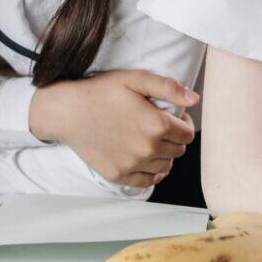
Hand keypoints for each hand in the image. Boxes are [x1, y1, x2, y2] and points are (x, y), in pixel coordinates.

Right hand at [30, 70, 196, 187]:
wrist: (67, 111)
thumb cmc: (100, 92)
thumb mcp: (134, 79)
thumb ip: (168, 87)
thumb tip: (194, 99)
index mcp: (156, 125)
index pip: (188, 133)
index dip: (183, 123)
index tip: (173, 117)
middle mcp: (148, 149)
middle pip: (178, 150)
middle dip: (174, 138)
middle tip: (158, 126)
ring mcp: (133, 165)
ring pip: (165, 166)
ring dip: (163, 154)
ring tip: (148, 140)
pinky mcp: (118, 175)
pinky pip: (147, 181)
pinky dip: (150, 172)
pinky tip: (143, 158)